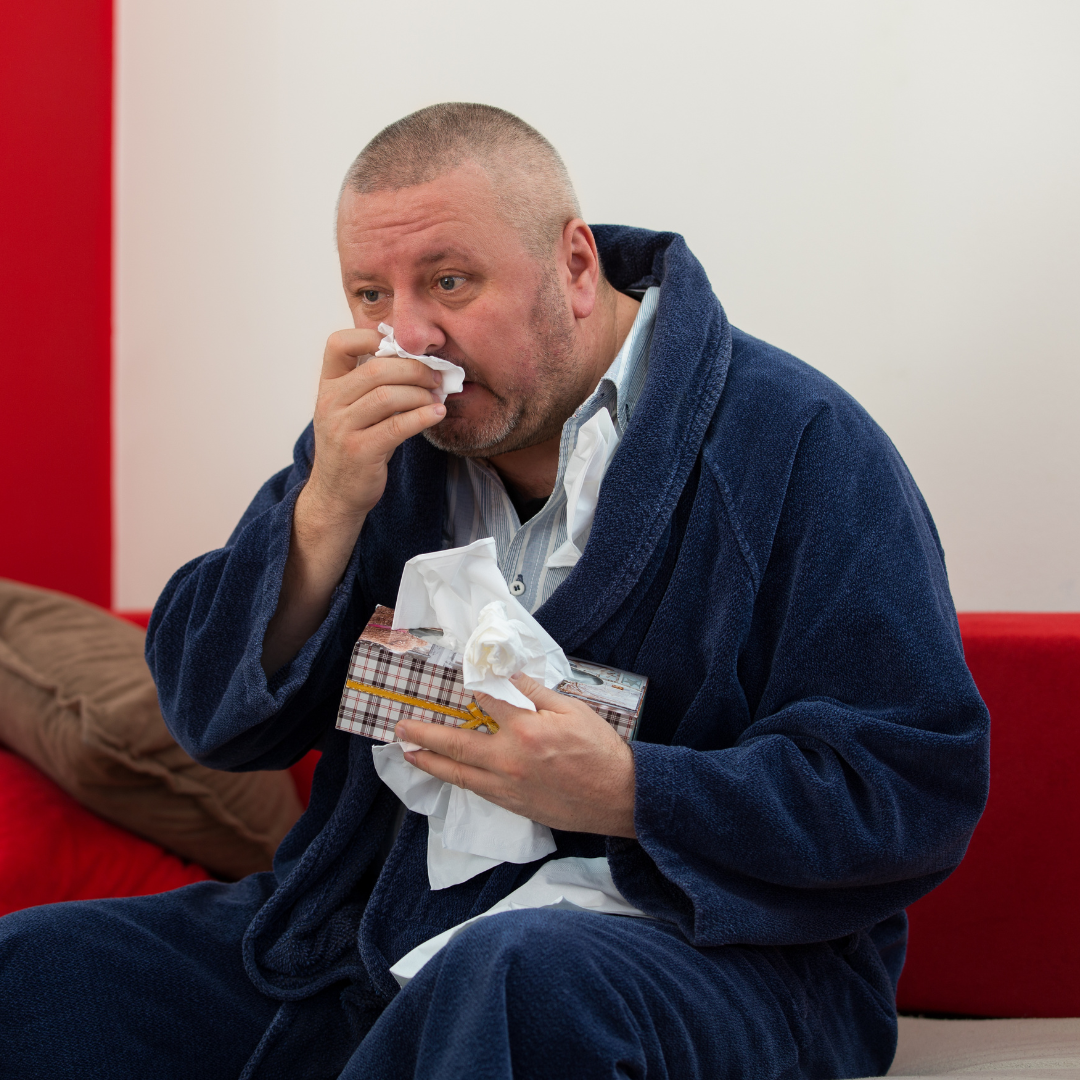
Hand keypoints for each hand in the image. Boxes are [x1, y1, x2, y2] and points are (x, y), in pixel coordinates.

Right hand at [302, 328, 446, 528]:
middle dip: (413, 369)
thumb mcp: (353, 411)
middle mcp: (330, 403)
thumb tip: (420, 363)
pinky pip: (397, 426)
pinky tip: (437, 413)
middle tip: (436, 376)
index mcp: (328, 387)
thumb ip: (374, 386)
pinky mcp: (360, 451)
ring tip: (438, 397)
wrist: (336, 494)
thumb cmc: (354, 447)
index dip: (370, 336)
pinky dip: (422, 416)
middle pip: (375, 369)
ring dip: (420, 393)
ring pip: (387, 396)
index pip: (339, 344)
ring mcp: (342, 428)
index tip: (401, 346)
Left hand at [396, 673, 636, 837]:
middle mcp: (509, 760)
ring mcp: (508, 786)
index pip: (486, 703)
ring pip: (458, 775)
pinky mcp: (513, 805)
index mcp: (526, 730)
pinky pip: (476, 791)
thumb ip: (536, 693)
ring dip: (430, 763)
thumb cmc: (601, 751)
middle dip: (424, 734)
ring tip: (409, 753)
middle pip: (456, 745)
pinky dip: (456, 781)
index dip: (470, 690)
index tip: (456, 683)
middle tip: (400, 727)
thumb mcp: (573, 710)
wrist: (619, 797)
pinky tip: (447, 774)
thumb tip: (509, 677)